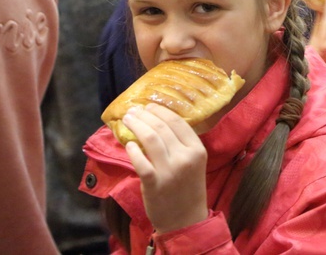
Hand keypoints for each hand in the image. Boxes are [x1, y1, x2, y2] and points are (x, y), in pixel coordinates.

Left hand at [123, 104, 207, 232]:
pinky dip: (132, 150)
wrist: (185, 220)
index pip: (178, 122)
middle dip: (144, 115)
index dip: (160, 110)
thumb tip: (157, 121)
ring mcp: (170, 170)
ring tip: (128, 120)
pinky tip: (128, 144)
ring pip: (150, 139)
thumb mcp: (194, 163)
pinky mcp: (154, 183)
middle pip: (161, 127)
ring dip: (136, 126)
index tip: (148, 106)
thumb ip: (181, 144)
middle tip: (133, 111)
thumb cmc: (187, 188)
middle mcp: (185, 157)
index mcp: (197, 150)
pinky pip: (140, 161)